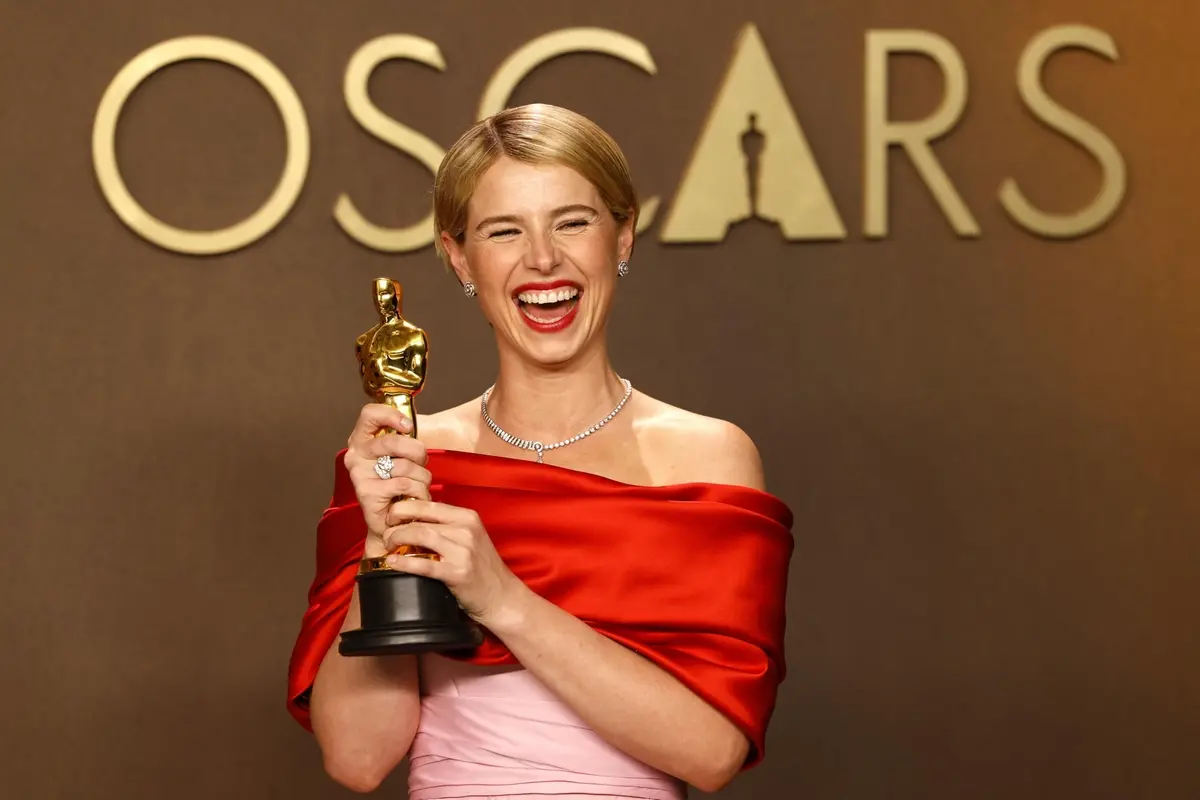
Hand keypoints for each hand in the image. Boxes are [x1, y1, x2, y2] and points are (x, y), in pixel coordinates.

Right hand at [344, 403, 432, 557]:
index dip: (391, 415)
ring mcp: (359, 475)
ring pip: (404, 466)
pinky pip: (404, 484)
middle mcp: (356, 455)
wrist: (390, 523)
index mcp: (361, 440)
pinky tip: (415, 498)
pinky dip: (418, 492)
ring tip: (418, 486)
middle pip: (393, 441)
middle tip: (420, 463)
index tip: (408, 427)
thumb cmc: (398, 485)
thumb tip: (412, 423)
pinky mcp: (367, 493)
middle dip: (418, 452)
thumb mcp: (401, 456)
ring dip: (421, 477)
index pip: (370, 414)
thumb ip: (403, 438)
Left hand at [379, 500, 526, 625]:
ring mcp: (463, 551)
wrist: (501, 596)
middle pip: (420, 519)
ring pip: (420, 535)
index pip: (427, 504)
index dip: (403, 508)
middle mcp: (466, 529)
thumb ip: (447, 525)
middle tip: (385, 533)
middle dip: (396, 525)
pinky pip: (423, 564)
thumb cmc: (480, 567)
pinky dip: (403, 563)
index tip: (391, 518)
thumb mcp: (469, 537)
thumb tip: (414, 516)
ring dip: (397, 539)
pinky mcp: (458, 573)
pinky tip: (392, 562)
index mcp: (467, 517)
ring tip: (388, 546)